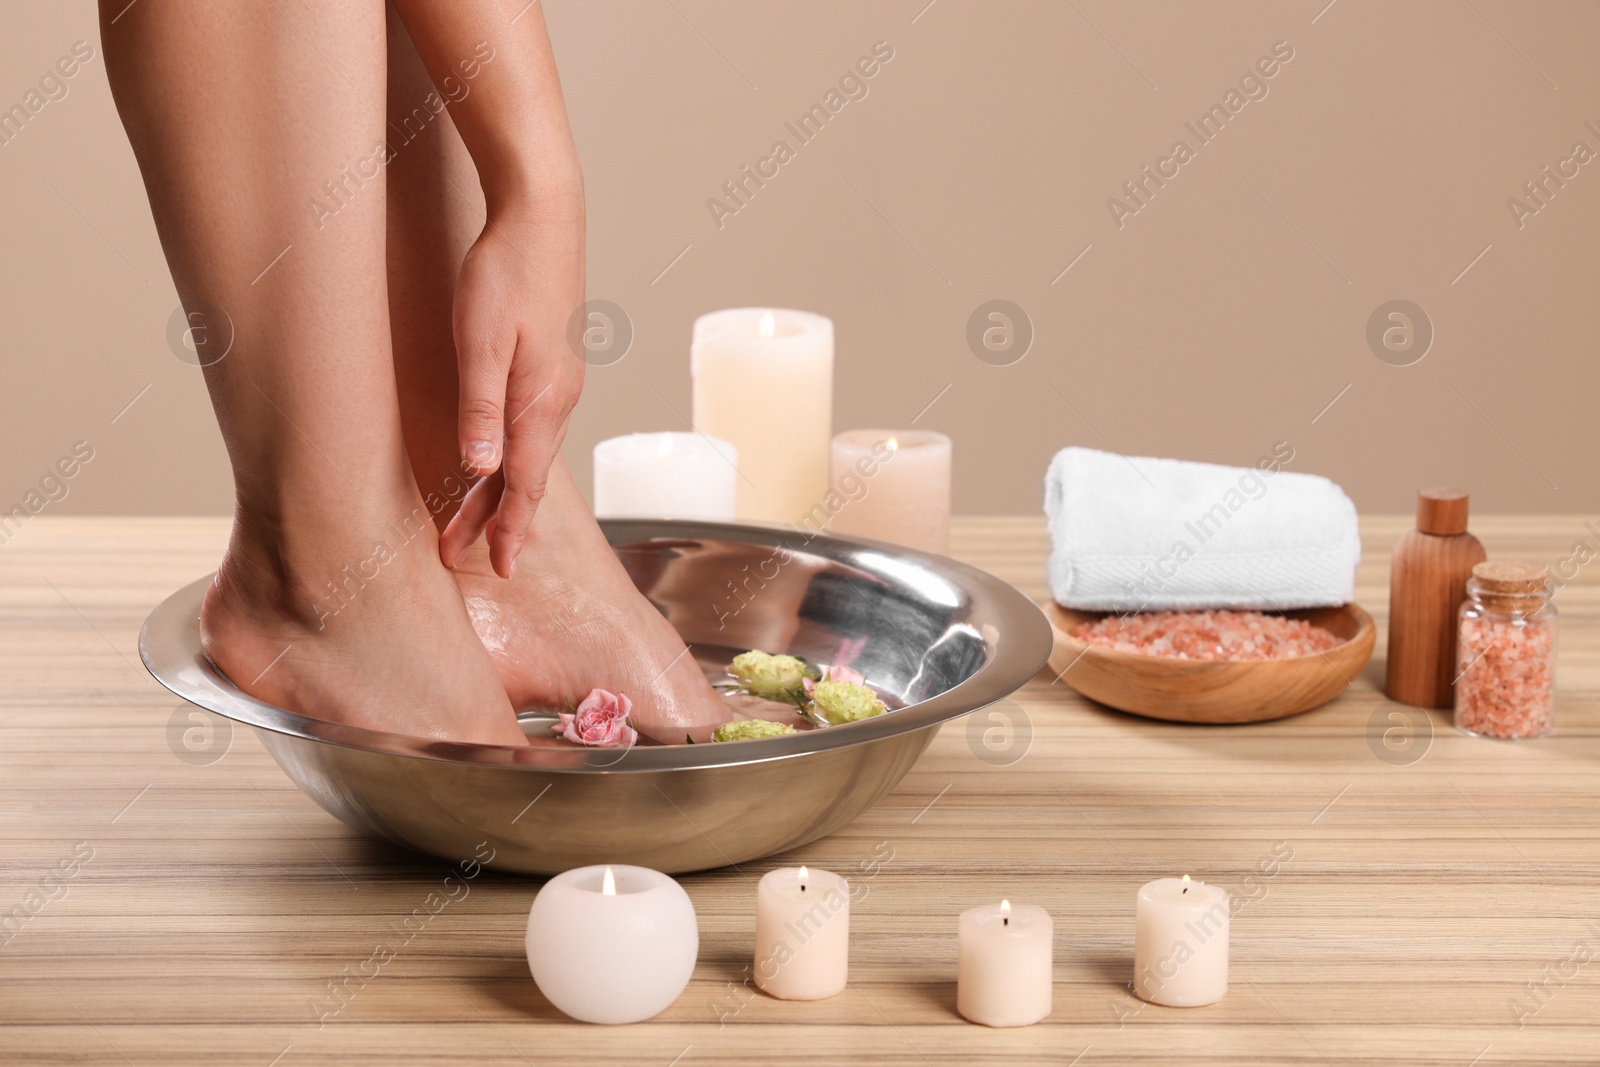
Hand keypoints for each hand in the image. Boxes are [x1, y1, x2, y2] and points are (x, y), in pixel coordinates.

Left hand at [440, 205, 583, 577]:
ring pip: (530, 452)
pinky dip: (515, 457)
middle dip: (498, 521)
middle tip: (466, 558)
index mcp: (541, 401)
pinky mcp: (553, 363)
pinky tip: (502, 458)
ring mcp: (559, 381)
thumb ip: (480, 407)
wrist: (543, 213)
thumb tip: (479, 471)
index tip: (493, 568)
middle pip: (527, 476)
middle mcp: (558, 399)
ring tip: (475, 519)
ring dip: (504, 491)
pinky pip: (534, 427)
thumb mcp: (481, 341)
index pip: (523, 484)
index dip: (506, 529)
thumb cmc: (507, 271)